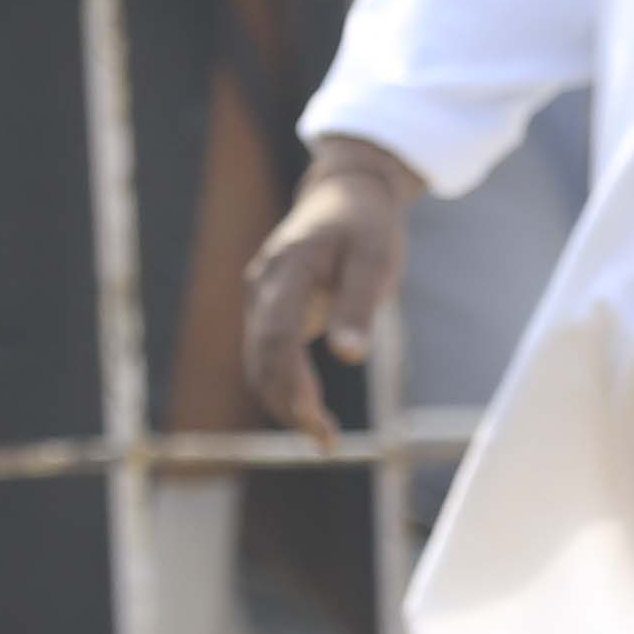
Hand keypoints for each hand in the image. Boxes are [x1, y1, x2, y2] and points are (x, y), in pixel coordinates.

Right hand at [237, 137, 418, 439]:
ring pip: (258, 360)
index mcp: (290, 267)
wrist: (346, 191)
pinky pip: (266, 352)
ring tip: (322, 437)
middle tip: (326, 442)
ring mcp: (260, 294)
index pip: (279, 334)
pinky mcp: (266, 305)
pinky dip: (282, 384)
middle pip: (262, 355)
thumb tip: (349, 357)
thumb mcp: (375, 258)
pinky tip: (309, 409)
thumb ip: (358, 305)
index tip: (314, 416)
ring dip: (282, 401)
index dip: (291, 380)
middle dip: (288, 403)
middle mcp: (264, 282)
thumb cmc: (366, 226)